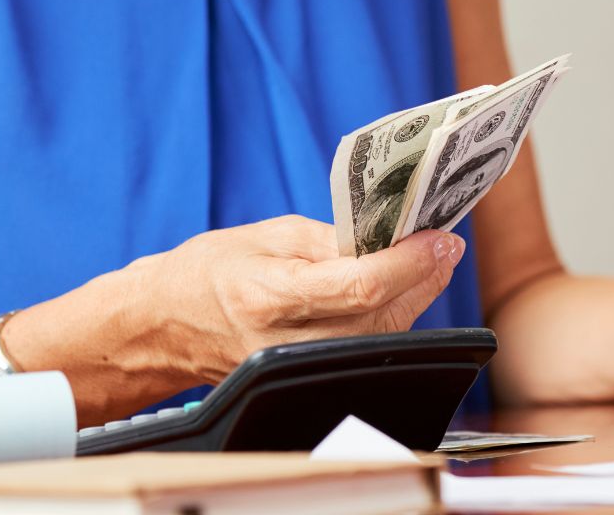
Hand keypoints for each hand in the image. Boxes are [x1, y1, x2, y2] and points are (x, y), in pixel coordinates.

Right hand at [142, 215, 464, 383]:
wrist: (167, 326)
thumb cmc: (213, 270)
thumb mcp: (269, 236)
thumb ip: (332, 238)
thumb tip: (391, 236)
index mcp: (271, 296)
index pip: (361, 285)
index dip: (410, 262)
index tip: (440, 237)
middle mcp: (288, 342)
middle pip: (383, 314)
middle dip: (425, 275)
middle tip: (446, 242)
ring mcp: (299, 368)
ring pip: (384, 334)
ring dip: (417, 295)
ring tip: (430, 257)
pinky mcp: (310, 378)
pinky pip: (369, 346)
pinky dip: (395, 314)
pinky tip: (404, 286)